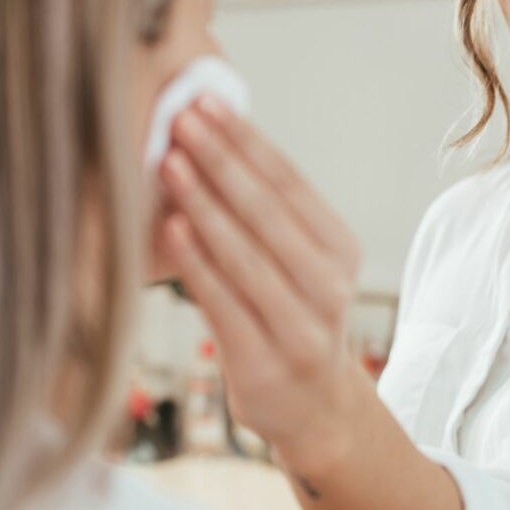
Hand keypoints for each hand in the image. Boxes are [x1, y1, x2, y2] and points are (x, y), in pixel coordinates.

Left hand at [157, 95, 362, 469]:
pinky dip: (196, 264)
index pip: (290, 183)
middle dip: (220, 160)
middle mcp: (331, 285)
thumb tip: (205, 142)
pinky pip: (224, 303)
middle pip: (268, 212)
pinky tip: (168, 229)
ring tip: (168, 162)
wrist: (313, 406)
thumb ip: (265, 216)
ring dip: (203, 204)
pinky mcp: (265, 363)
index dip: (246, 141)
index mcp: (340, 249)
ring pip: (246, 255)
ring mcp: (302, 328)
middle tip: (180, 119)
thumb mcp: (299, 263)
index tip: (206, 103)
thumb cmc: (291, 315)